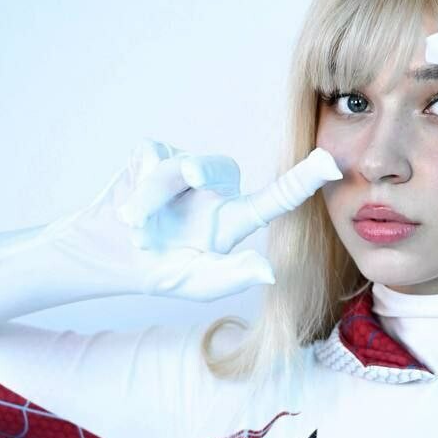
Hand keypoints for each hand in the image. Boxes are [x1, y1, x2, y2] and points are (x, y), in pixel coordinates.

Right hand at [48, 139, 341, 300]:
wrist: (106, 256)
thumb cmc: (157, 270)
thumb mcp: (193, 283)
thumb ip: (229, 277)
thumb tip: (270, 273)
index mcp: (232, 219)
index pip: (275, 198)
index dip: (304, 180)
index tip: (331, 163)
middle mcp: (215, 190)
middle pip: (221, 167)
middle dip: (197, 168)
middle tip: (183, 173)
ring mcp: (184, 169)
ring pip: (179, 166)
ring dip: (151, 197)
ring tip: (134, 224)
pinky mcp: (154, 155)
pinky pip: (150, 162)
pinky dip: (135, 191)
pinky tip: (126, 210)